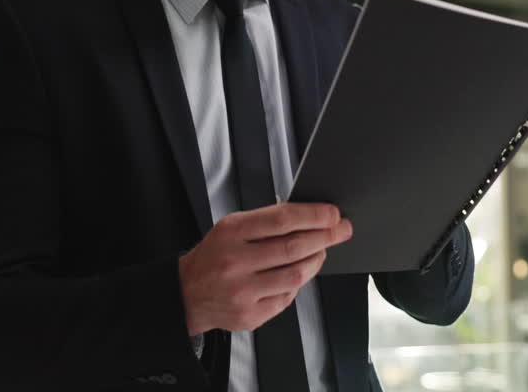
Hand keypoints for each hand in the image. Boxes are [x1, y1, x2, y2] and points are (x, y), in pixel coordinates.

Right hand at [178, 203, 352, 334]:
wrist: (187, 293)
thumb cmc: (214, 257)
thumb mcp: (231, 227)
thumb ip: (266, 222)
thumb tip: (310, 217)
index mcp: (231, 233)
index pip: (282, 220)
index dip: (313, 215)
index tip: (332, 214)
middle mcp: (236, 262)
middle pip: (294, 247)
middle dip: (325, 236)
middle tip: (341, 230)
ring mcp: (243, 291)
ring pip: (296, 274)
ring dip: (316, 259)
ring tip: (321, 250)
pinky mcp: (251, 314)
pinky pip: (288, 297)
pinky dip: (298, 283)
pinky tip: (298, 273)